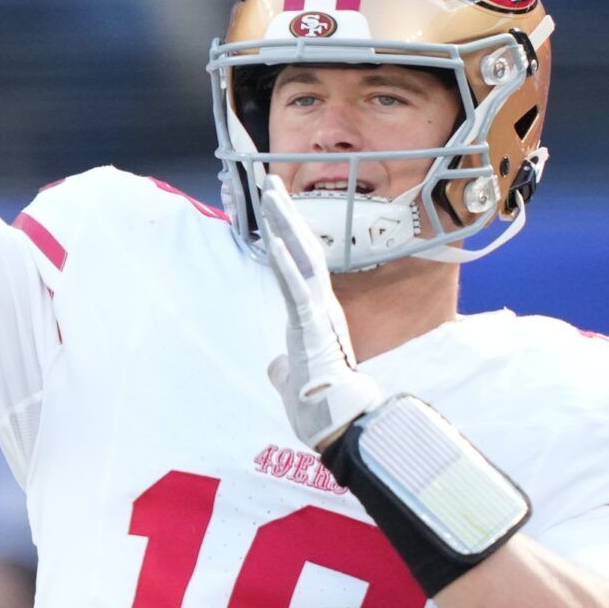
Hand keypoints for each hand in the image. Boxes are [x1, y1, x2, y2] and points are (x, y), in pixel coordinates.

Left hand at [260, 175, 384, 449]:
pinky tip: (273, 238)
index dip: (286, 234)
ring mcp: (319, 313)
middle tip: (270, 181)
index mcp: (315, 314)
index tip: (274, 207)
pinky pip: (297, 289)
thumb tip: (275, 367)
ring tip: (270, 193)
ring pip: (302, 257)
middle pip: (303, 248)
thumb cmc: (318, 408)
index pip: (299, 264)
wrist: (338, 426)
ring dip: (285, 224)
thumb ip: (284, 368)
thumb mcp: (292, 383)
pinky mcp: (314, 327)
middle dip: (286, 213)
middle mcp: (320, 305)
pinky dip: (285, 263)